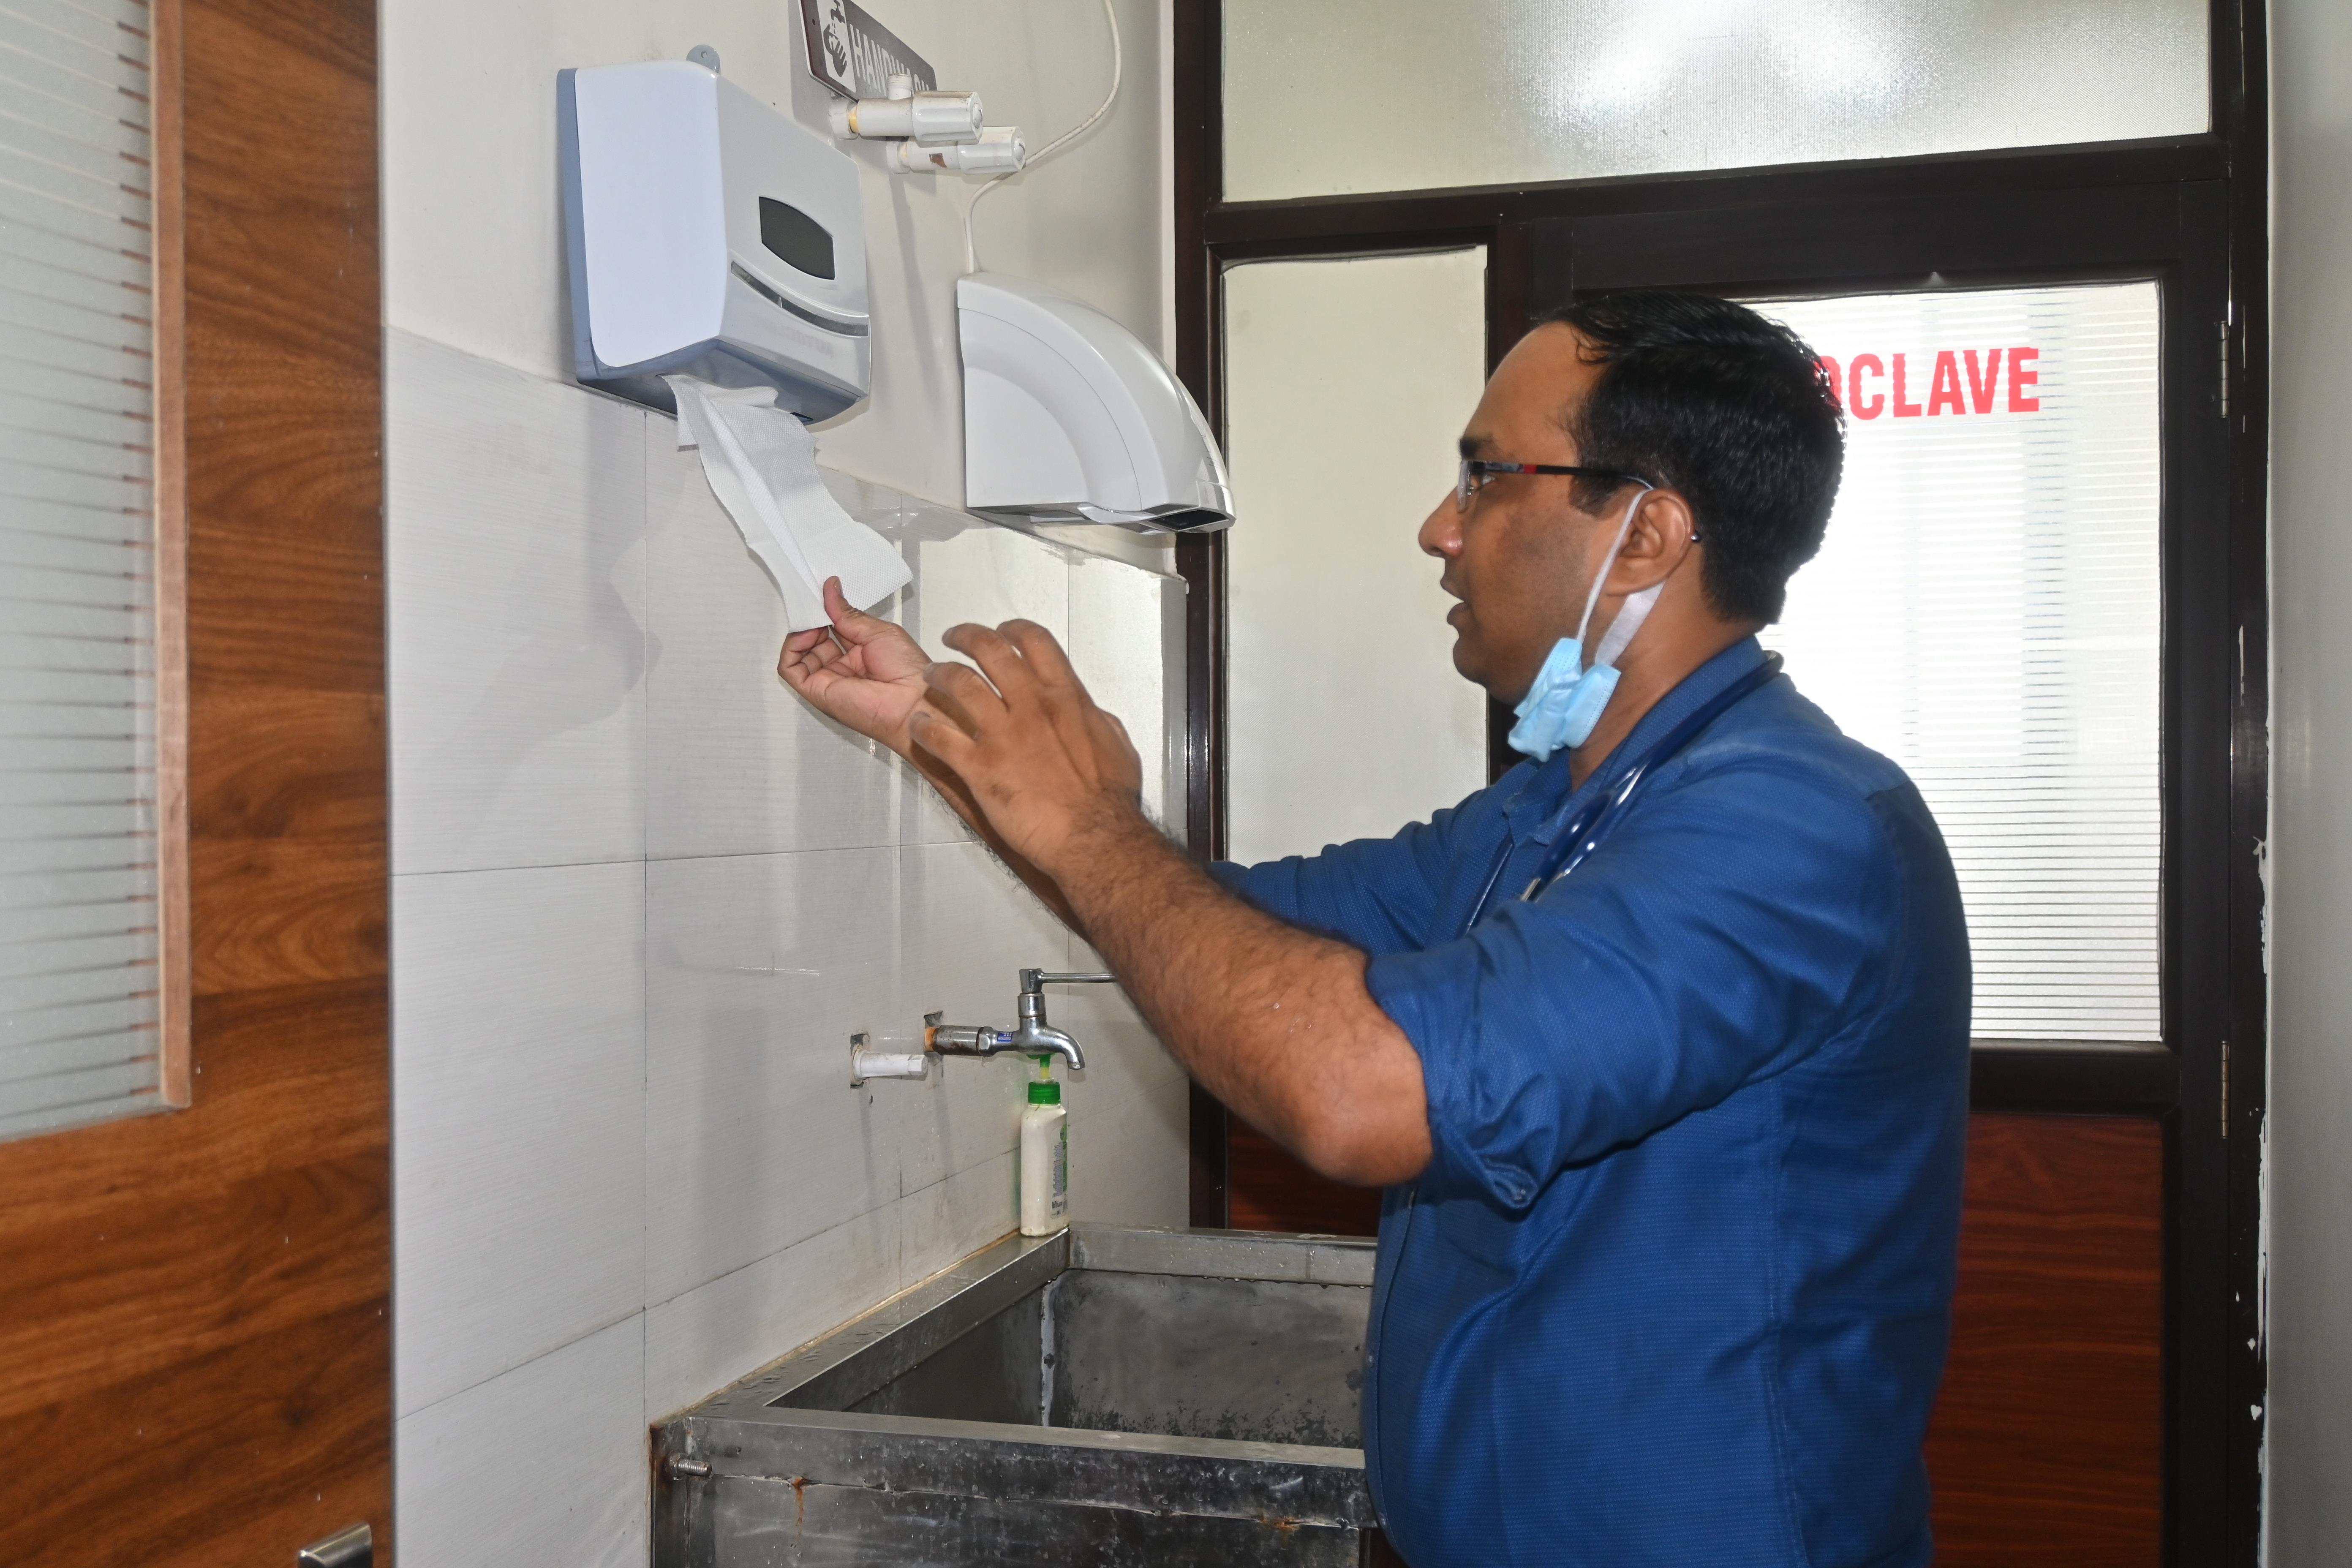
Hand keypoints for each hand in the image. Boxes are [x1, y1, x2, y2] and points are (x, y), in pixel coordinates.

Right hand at [778, 577, 930, 753]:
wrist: (912, 701)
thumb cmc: (907, 670)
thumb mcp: (878, 630)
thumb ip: (848, 613)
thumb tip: (830, 589)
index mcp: (861, 654)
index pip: (833, 628)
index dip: (826, 610)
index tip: (823, 591)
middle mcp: (843, 667)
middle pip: (814, 639)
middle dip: (812, 618)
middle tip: (815, 602)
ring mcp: (828, 679)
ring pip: (799, 653)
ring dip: (801, 631)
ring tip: (815, 620)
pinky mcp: (816, 690)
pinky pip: (790, 669)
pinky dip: (791, 649)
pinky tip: (807, 635)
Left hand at [911, 620, 1146, 872]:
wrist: (1093, 836)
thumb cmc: (1107, 798)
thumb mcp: (1115, 742)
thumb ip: (1093, 718)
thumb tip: (1087, 711)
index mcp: (1065, 696)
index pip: (1033, 641)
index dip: (1011, 629)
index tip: (1001, 631)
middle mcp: (1031, 705)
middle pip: (989, 649)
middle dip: (966, 636)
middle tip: (954, 639)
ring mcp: (1002, 734)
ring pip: (957, 684)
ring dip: (940, 675)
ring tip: (931, 677)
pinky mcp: (979, 767)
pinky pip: (939, 736)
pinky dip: (925, 727)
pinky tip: (920, 727)